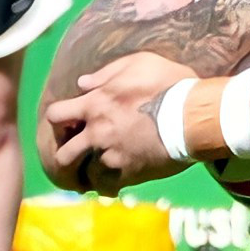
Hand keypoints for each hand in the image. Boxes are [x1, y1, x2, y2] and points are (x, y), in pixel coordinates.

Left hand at [40, 46, 186, 191]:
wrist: (194, 117)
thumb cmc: (170, 84)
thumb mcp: (139, 63)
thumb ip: (107, 73)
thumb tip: (82, 83)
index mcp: (95, 104)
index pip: (56, 115)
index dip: (58, 121)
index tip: (68, 124)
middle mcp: (97, 133)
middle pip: (63, 155)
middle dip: (65, 157)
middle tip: (76, 157)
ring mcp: (112, 156)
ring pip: (86, 175)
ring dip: (88, 174)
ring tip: (94, 175)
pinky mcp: (130, 173)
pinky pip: (110, 186)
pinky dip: (109, 186)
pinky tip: (113, 186)